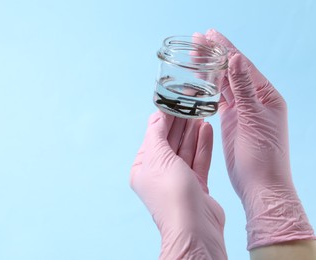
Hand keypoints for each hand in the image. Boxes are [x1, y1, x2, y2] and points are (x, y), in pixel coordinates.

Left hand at [130, 111, 226, 258]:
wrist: (195, 228)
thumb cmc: (172, 194)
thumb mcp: (158, 158)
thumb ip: (157, 134)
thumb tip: (156, 116)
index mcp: (143, 168)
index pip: (153, 137)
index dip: (164, 118)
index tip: (175, 100)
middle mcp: (159, 173)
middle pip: (170, 141)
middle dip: (180, 122)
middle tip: (190, 102)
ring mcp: (178, 180)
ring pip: (186, 149)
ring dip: (192, 131)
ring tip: (200, 111)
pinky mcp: (196, 185)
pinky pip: (198, 160)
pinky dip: (202, 145)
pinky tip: (206, 129)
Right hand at [204, 29, 314, 248]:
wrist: (260, 184)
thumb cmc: (263, 155)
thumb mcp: (254, 118)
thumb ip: (243, 88)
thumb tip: (236, 58)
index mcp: (265, 95)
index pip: (242, 65)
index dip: (225, 48)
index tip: (210, 34)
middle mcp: (254, 99)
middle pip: (231, 71)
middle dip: (214, 55)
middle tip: (197, 40)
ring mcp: (242, 110)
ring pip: (224, 84)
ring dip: (210, 70)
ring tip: (194, 56)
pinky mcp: (232, 121)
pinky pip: (219, 99)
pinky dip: (208, 89)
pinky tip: (199, 80)